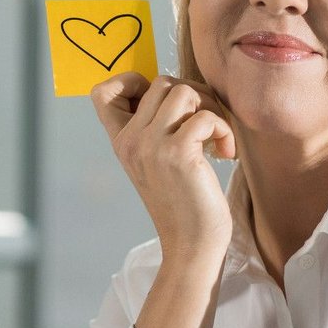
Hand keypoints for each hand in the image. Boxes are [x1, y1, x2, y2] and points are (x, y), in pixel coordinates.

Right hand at [90, 73, 234, 260]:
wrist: (192, 246)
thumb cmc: (184, 204)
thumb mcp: (158, 163)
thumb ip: (156, 130)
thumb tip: (179, 90)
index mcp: (121, 142)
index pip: (103, 92)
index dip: (132, 82)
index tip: (164, 105)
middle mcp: (130, 141)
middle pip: (161, 82)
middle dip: (193, 95)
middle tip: (207, 124)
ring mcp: (151, 146)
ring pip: (182, 90)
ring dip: (210, 108)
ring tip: (216, 136)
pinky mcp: (177, 153)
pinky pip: (205, 115)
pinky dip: (223, 129)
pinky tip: (225, 153)